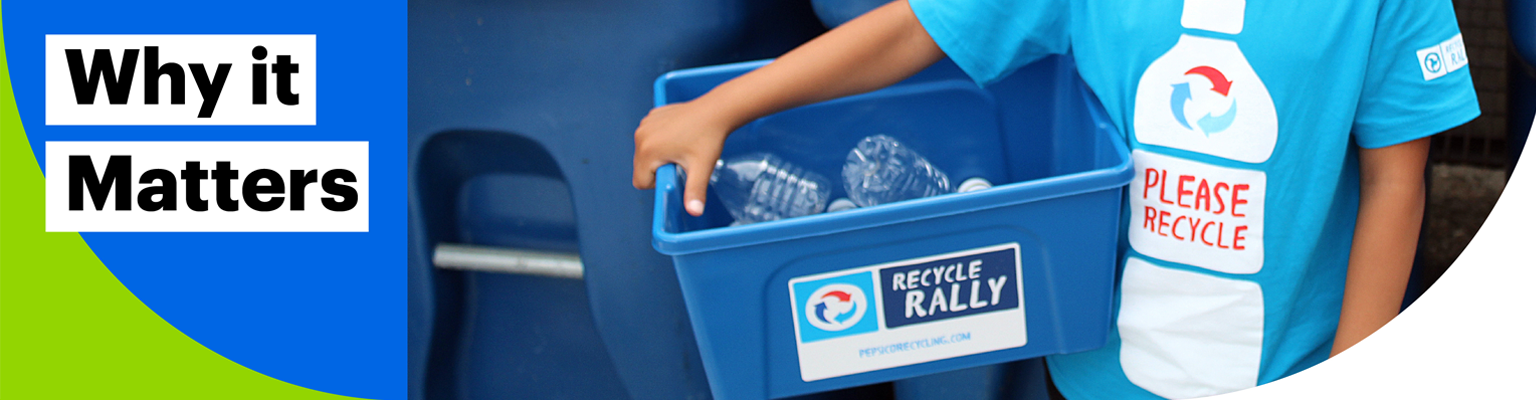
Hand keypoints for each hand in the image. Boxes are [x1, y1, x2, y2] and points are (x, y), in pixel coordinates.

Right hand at [632, 99, 735, 216]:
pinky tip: (679, 135)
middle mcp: (641, 136)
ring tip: (681, 146)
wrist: (716, 110)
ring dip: (659, 156)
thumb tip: (695, 212)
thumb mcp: (701, 169)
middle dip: (659, 169)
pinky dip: (660, 141)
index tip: (676, 170)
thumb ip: (694, 192)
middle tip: (681, 159)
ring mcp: (645, 124)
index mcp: (648, 150)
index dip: (658, 183)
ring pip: (644, 153)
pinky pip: (649, 138)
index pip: (641, 182)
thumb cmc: (708, 139)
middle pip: (640, 168)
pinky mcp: (651, 116)